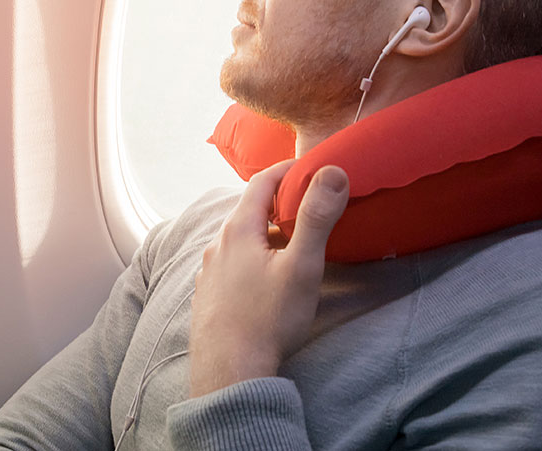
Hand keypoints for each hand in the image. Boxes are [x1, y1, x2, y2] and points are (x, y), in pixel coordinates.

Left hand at [188, 160, 348, 397]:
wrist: (229, 373)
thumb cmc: (267, 320)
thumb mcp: (301, 266)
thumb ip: (316, 218)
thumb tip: (333, 173)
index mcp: (238, 230)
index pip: (261, 181)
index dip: (288, 170)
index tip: (311, 168)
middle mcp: (217, 245)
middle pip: (250, 210)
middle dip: (280, 203)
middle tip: (310, 207)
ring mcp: (209, 271)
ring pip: (240, 239)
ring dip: (266, 234)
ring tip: (293, 244)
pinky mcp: (208, 295)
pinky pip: (232, 264)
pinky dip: (252, 258)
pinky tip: (267, 279)